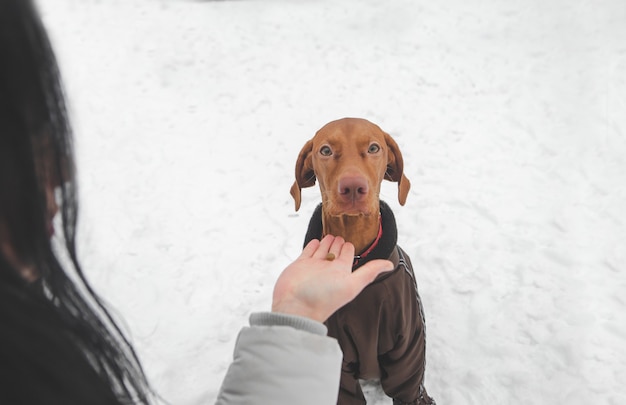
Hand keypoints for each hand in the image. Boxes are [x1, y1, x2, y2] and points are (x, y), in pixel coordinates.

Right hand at [272, 235, 393, 322]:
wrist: (295, 305)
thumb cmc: (323, 299)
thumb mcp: (352, 284)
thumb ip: (369, 272)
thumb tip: (391, 265)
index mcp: (341, 272)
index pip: (347, 255)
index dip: (350, 247)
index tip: (352, 239)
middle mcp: (328, 268)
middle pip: (335, 251)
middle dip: (339, 242)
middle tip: (342, 232)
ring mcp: (313, 266)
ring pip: (322, 249)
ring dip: (326, 241)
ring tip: (330, 233)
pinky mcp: (299, 264)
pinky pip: (308, 251)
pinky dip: (312, 245)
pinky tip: (315, 240)